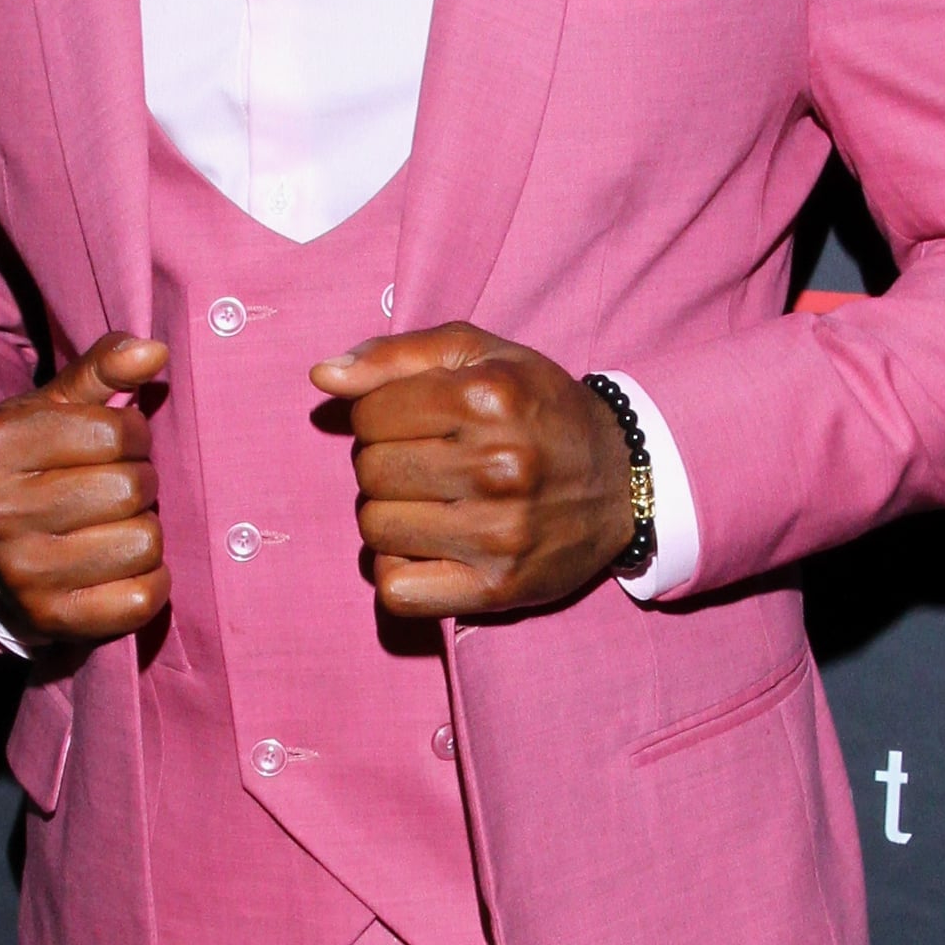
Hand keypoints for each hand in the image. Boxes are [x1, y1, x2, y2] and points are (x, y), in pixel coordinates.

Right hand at [0, 334, 170, 643]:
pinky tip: (123, 565)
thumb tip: (154, 351)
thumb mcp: (56, 406)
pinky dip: (149, 582)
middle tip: (119, 487)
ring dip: (144, 531)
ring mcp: (20, 572)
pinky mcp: (49, 620)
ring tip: (116, 524)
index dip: (134, 435)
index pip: (116, 432)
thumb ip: (103, 368)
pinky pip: (141, 600)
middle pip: (131, 489)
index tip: (120, 444)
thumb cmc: (34, 463)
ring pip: (143, 543)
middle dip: (140, 482)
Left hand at [310, 325, 632, 620]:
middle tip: (427, 462)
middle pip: (369, 471)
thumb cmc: (539, 407)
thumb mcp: (480, 354)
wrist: (622, 479)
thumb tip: (322, 378)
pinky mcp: (498, 589)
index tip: (414, 422)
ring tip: (430, 502)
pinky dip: (398, 569)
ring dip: (389, 514)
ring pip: (375, 527)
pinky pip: (396, 588)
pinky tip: (428, 547)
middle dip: (384, 463)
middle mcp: (498, 465)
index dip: (378, 416)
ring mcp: (500, 532)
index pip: (367, 415)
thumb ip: (395, 355)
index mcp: (488, 397)